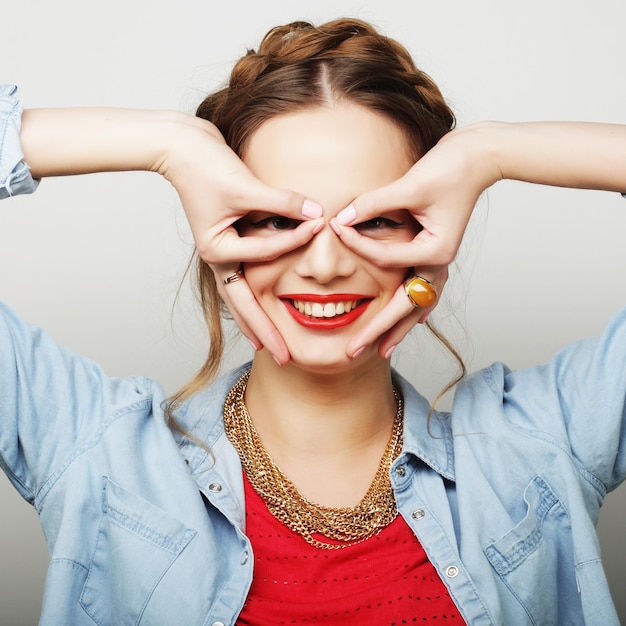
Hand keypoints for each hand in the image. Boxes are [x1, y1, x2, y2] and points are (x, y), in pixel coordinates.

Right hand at [157, 116, 323, 362]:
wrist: (181, 147)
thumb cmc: (205, 166)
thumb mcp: (245, 186)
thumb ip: (282, 203)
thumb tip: (317, 215)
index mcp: (217, 250)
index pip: (264, 254)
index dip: (293, 240)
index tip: (319, 227)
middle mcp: (218, 257)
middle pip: (243, 305)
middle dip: (264, 332)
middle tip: (284, 358)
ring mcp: (221, 253)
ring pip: (240, 297)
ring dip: (256, 321)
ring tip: (270, 346)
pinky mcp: (228, 241)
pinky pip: (245, 274)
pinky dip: (255, 293)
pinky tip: (266, 305)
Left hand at [330, 123, 502, 356]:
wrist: (480, 157)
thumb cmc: (450, 169)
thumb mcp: (410, 186)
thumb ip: (373, 204)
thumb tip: (341, 220)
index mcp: (435, 252)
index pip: (386, 260)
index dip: (358, 246)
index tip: (334, 231)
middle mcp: (439, 263)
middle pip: (404, 306)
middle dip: (378, 330)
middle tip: (352, 352)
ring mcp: (440, 262)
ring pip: (417, 305)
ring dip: (398, 328)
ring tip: (382, 351)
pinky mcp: (437, 254)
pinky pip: (423, 290)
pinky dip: (414, 308)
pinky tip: (411, 323)